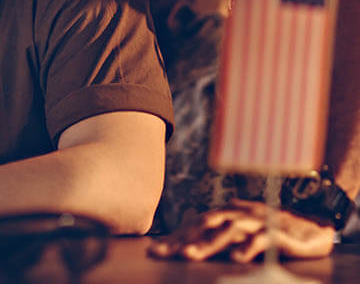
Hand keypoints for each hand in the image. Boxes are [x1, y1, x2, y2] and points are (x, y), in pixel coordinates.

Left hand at [148, 199, 334, 262]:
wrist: (314, 226)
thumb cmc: (275, 228)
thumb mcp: (244, 228)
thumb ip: (222, 228)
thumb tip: (198, 227)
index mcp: (229, 213)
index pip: (196, 224)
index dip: (176, 236)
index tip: (155, 249)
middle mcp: (239, 213)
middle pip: (207, 224)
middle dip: (185, 238)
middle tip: (165, 252)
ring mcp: (258, 221)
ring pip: (229, 230)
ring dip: (209, 242)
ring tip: (191, 255)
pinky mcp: (279, 233)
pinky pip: (262, 239)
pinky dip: (249, 247)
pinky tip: (237, 258)